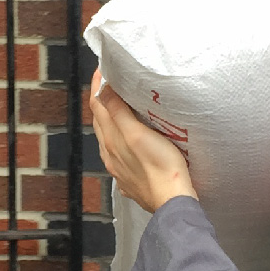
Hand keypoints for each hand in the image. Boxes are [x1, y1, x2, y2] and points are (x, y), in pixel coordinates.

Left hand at [89, 68, 196, 213]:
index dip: (97, 85)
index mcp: (111, 141)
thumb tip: (103, 90)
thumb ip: (118, 112)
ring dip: (110, 120)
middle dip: (102, 100)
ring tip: (118, 108)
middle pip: (101, 121)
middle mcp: (110, 155)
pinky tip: (128, 141)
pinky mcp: (131, 179)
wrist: (172, 201)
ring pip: (109, 139)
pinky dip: (119, 141)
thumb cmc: (160, 167)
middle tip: (109, 82)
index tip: (102, 69)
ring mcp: (120, 169)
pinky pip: (119, 156)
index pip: (97, 105)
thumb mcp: (137, 133)